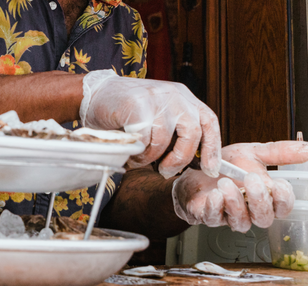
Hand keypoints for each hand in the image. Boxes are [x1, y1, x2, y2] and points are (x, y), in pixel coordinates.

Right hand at [80, 70, 220, 177]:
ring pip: (164, 140)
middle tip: (166, 171)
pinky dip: (137, 153)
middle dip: (181, 158)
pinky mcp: (138, 105)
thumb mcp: (158, 116)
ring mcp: (156, 98)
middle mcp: (174, 95)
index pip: (208, 122)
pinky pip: (145, 140)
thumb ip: (174, 132)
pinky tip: (130, 151)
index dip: (213, 148)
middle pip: (192, 132)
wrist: (94, 93)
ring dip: (150, 157)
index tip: (211, 169)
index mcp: (183, 97)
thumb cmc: (126, 111)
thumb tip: (190, 162)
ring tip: (138, 158)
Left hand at [171, 141, 307, 231]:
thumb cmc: (227, 166)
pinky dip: (215, 208)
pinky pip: (214, 219)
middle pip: (264, 218)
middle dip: (260, 200)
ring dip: (236, 203)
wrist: (195, 168)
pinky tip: (214, 195)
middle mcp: (250, 211)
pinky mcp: (208, 217)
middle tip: (251, 179)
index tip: (279, 183)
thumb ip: (279, 153)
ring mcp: (229, 216)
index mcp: (265, 197)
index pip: (283, 207)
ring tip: (226, 183)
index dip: (283, 199)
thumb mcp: (253, 154)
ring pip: (241, 223)